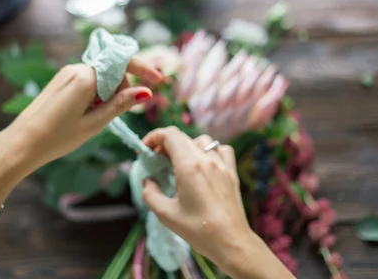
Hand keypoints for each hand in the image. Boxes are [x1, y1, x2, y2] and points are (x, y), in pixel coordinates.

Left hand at [0, 58, 162, 179]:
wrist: (22, 144)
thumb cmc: (58, 137)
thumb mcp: (95, 124)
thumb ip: (121, 105)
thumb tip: (146, 92)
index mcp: (86, 77)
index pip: (122, 63)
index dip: (142, 69)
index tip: (159, 80)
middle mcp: (76, 69)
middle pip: (112, 71)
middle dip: (122, 88)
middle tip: (118, 114)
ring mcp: (66, 74)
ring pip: (100, 77)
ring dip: (108, 93)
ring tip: (97, 118)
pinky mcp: (60, 81)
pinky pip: (87, 81)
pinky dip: (96, 94)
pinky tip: (88, 114)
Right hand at [141, 128, 254, 270]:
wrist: (231, 242)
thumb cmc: (198, 230)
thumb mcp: (166, 214)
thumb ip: (151, 194)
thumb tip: (148, 181)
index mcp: (189, 166)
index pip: (170, 135)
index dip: (154, 137)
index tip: (145, 149)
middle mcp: (206, 159)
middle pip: (183, 137)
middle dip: (166, 144)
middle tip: (157, 160)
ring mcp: (222, 164)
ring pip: (202, 141)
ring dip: (187, 146)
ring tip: (180, 163)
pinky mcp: (232, 172)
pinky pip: (221, 150)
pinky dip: (210, 151)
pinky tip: (205, 164)